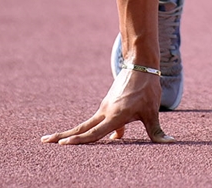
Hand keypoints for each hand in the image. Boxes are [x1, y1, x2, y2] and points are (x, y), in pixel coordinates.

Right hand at [41, 68, 174, 144]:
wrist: (140, 66)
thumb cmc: (147, 89)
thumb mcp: (152, 111)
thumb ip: (156, 130)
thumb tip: (167, 142)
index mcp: (116, 115)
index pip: (95, 132)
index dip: (80, 140)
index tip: (63, 144)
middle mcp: (106, 112)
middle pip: (81, 127)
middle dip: (63, 136)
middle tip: (44, 141)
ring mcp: (105, 108)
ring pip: (85, 124)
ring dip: (71, 132)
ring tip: (55, 140)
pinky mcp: (107, 105)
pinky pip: (95, 121)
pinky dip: (85, 130)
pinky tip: (80, 138)